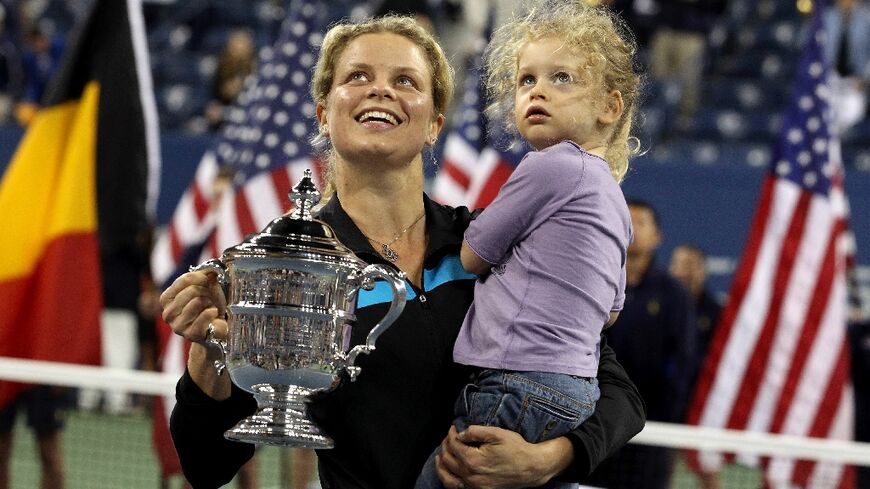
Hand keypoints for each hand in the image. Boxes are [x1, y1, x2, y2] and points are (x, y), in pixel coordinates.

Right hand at [160, 271, 226, 342]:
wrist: (217, 327)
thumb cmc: (209, 305)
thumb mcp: (206, 286)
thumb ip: (206, 274)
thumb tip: (211, 268)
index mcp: (166, 298)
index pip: (185, 279)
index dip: (202, 278)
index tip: (208, 282)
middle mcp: (168, 313)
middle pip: (192, 290)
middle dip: (206, 291)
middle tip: (209, 299)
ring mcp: (177, 326)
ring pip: (197, 301)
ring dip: (209, 302)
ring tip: (210, 307)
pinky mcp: (190, 334)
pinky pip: (204, 315)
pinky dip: (213, 312)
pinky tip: (213, 313)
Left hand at [435, 425, 571, 488]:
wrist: (531, 468)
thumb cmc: (516, 449)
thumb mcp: (497, 433)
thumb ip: (475, 432)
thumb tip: (461, 433)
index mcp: (474, 460)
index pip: (454, 445)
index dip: (451, 434)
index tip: (453, 428)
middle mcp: (471, 476)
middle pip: (449, 460)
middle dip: (446, 446)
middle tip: (450, 437)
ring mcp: (475, 486)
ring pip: (448, 478)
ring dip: (442, 465)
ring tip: (441, 455)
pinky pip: (458, 487)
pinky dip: (449, 479)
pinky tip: (450, 471)